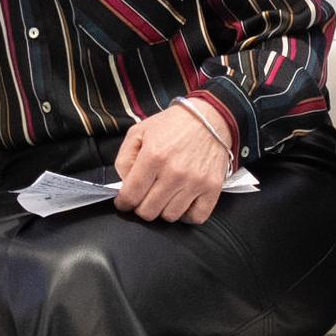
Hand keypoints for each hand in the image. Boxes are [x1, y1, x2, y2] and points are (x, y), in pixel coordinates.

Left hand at [114, 104, 234, 224]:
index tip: (125, 201)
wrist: (209, 118)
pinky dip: (187, 214)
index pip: (130, 196)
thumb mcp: (139, 132)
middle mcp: (175, 172)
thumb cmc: (173, 125)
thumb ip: (124, 159)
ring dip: (164, 209)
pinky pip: (195, 217)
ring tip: (165, 195)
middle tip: (145, 196)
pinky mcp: (212, 188)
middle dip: (141, 206)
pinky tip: (182, 201)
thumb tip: (124, 185)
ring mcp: (195, 182)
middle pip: (148, 211)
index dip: (123, 203)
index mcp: (153, 156)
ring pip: (170, 216)